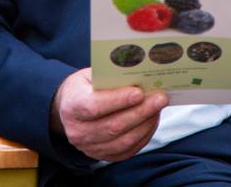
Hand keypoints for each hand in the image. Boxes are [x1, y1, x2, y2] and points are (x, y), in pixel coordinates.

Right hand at [50, 68, 167, 161]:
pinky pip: (126, 150)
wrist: (70, 106)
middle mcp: (77, 130)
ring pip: (122, 141)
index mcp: (72, 105)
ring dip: (145, 125)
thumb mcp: (91, 75)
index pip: (95, 106)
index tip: (139, 93)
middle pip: (113, 126)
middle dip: (141, 112)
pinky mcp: (101, 156)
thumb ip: (111, 77)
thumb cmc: (85, 86)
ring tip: (158, 109)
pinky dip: (143, 136)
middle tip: (160, 99)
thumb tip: (140, 77)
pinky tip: (151, 121)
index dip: (118, 100)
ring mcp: (88, 147)